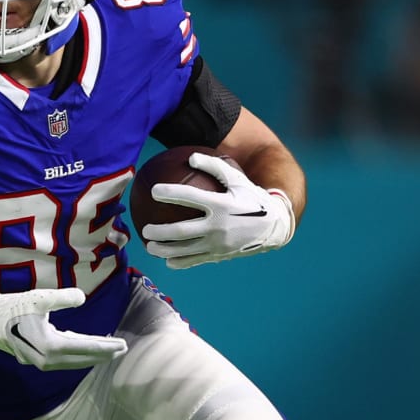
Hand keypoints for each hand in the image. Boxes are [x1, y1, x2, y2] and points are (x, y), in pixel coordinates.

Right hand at [0, 287, 127, 370]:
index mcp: (52, 346)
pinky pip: (63, 360)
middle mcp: (48, 359)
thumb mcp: (40, 299)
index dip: (106, 346)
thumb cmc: (12, 308)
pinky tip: (82, 347)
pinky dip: (76, 354)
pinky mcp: (36, 359)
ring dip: (91, 356)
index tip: (122, 345)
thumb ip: (64, 298)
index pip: (86, 347)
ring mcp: (41, 362)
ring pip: (73, 362)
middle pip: (82, 359)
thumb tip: (81, 298)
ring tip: (106, 350)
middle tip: (121, 349)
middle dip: (103, 354)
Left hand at [139, 152, 295, 269]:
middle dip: (159, 231)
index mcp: (221, 204)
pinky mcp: (220, 255)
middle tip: (145, 229)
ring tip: (149, 246)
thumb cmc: (252, 198)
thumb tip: (190, 157)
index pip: (190, 197)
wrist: (274, 226)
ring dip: (164, 250)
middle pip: (181, 231)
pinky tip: (168, 260)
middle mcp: (218, 226)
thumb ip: (214, 166)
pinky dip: (180, 262)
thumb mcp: (238, 178)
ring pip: (184, 250)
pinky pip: (195, 260)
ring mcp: (218, 244)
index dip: (170, 193)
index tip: (154, 190)